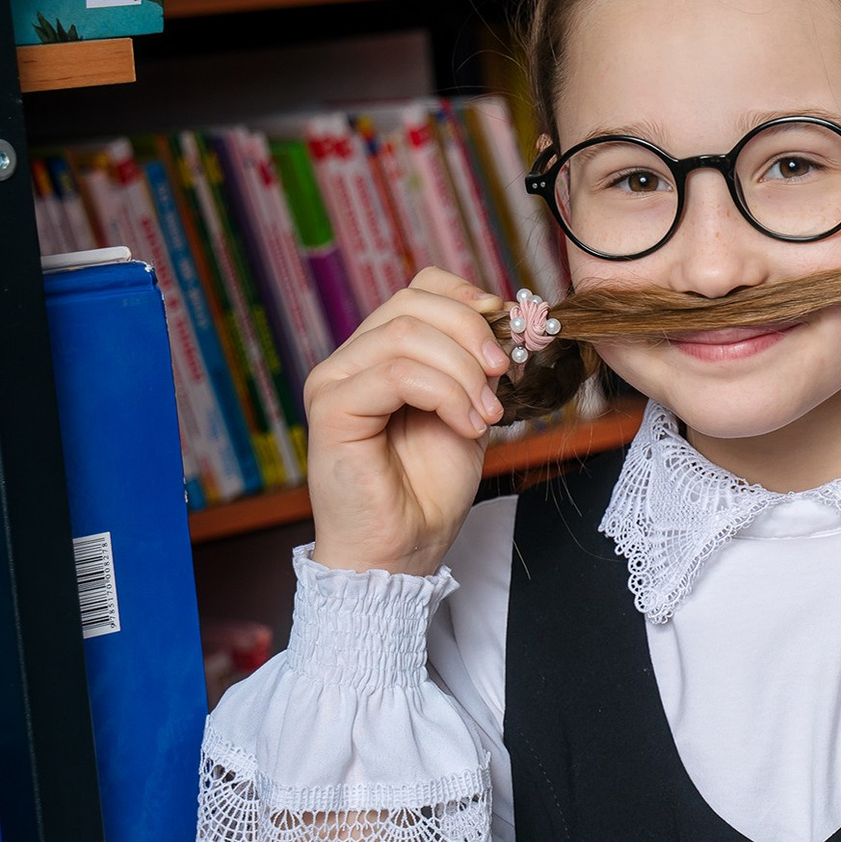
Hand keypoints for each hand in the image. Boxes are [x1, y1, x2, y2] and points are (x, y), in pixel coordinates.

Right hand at [304, 268, 511, 576]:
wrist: (401, 552)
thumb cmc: (428, 490)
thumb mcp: (468, 412)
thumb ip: (475, 369)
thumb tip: (504, 326)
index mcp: (380, 354)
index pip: (419, 289)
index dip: (468, 297)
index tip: (508, 331)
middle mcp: (350, 361)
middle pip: (413, 304)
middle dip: (472, 333)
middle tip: (504, 375)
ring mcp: (334, 383)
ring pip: (407, 335)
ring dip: (463, 372)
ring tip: (485, 415)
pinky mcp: (332, 410)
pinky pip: (396, 373)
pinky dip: (445, 393)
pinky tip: (467, 425)